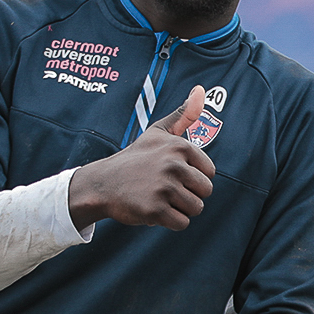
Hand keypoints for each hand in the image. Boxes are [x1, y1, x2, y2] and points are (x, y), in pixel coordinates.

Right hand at [68, 85, 215, 229]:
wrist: (102, 183)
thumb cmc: (136, 158)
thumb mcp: (159, 133)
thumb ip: (184, 114)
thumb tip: (202, 90)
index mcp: (180, 147)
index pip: (210, 173)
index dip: (193, 177)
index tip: (171, 172)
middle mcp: (173, 166)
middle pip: (205, 192)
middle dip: (188, 194)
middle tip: (163, 187)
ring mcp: (164, 188)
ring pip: (196, 209)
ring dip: (179, 208)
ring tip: (158, 197)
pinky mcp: (155, 210)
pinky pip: (182, 223)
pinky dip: (169, 222)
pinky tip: (152, 209)